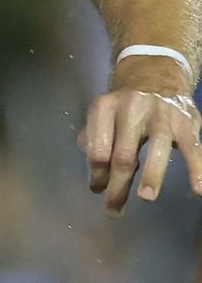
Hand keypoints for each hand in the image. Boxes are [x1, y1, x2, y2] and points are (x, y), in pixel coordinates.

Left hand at [77, 59, 201, 215]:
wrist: (156, 75)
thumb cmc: (124, 107)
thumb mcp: (102, 115)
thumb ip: (93, 140)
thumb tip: (95, 174)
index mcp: (104, 108)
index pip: (97, 148)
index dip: (96, 173)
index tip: (97, 190)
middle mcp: (131, 108)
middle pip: (123, 153)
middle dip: (118, 185)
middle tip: (114, 209)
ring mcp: (161, 114)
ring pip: (157, 148)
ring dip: (152, 176)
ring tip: (146, 197)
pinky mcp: (187, 122)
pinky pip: (193, 149)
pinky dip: (197, 170)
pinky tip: (198, 190)